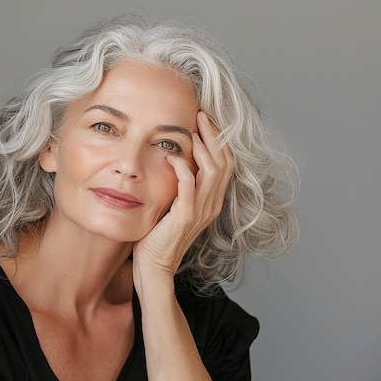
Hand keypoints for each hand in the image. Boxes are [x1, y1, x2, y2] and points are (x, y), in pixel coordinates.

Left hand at [133, 111, 233, 277]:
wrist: (155, 265)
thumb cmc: (159, 235)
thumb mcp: (175, 205)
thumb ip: (181, 185)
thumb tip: (175, 157)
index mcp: (212, 201)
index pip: (226, 164)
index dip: (219, 140)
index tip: (206, 120)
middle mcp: (212, 205)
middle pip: (225, 162)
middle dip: (214, 136)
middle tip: (201, 115)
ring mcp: (201, 211)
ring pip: (213, 171)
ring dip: (202, 148)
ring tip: (191, 132)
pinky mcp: (185, 217)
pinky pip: (190, 187)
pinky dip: (183, 168)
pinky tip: (172, 156)